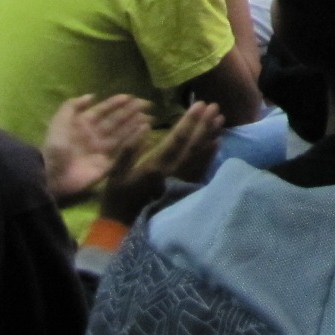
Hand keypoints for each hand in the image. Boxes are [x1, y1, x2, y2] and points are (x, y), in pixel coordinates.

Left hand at [41, 93, 152, 204]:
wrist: (52, 175)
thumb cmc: (56, 146)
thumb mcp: (60, 121)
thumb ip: (73, 106)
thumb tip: (92, 95)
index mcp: (83, 125)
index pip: (102, 111)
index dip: (115, 103)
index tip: (130, 96)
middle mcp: (94, 136)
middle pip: (116, 122)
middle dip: (130, 113)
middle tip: (147, 105)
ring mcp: (101, 151)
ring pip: (122, 135)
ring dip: (135, 126)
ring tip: (149, 118)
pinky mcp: (107, 165)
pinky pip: (123, 152)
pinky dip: (135, 143)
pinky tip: (145, 134)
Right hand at [97, 103, 224, 226]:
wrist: (123, 230)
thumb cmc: (116, 200)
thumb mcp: (114, 176)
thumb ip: (127, 152)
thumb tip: (143, 128)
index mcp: (156, 167)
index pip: (178, 139)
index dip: (190, 121)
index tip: (200, 104)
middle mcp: (173, 173)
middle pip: (194, 145)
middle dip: (205, 125)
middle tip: (215, 106)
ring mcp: (181, 183)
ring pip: (201, 156)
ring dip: (211, 137)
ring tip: (220, 119)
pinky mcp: (184, 191)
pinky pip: (201, 170)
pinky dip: (210, 156)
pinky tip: (216, 143)